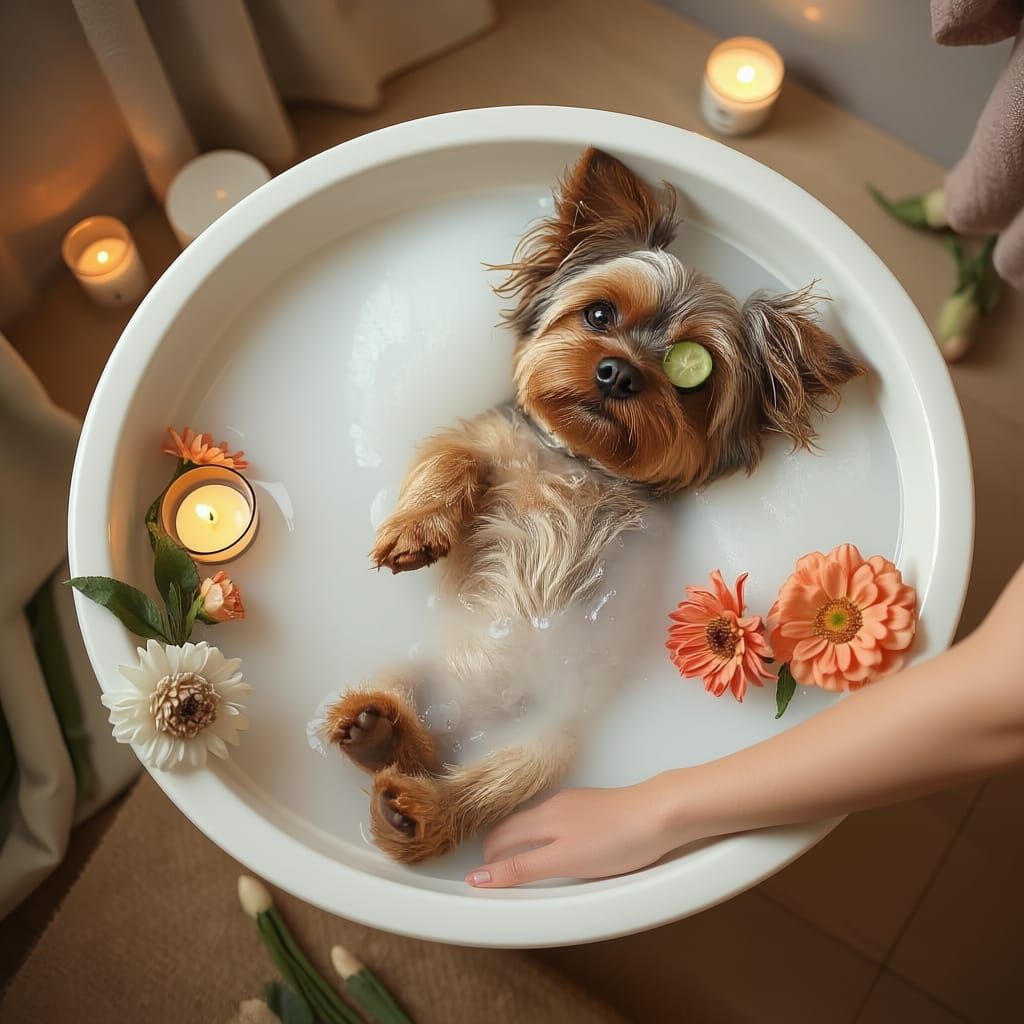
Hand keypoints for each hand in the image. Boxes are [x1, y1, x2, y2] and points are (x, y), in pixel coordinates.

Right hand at [465, 780, 686, 887]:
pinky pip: (556, 818)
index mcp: (543, 818)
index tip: (479, 880)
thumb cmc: (617, 840)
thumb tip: (480, 876)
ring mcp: (575, 803)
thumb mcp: (563, 861)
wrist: (660, 814)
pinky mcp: (594, 806)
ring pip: (535, 820)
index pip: (501, 837)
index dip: (488, 859)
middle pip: (514, 825)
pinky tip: (555, 842)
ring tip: (517, 859)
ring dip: (520, 838)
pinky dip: (542, 832)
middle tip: (492, 870)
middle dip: (498, 847)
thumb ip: (521, 869)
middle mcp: (555, 806)